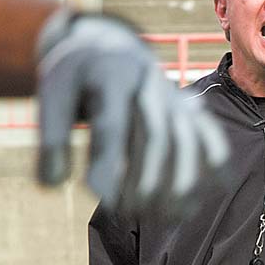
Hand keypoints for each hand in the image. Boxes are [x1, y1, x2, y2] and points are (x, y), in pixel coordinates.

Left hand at [36, 10, 229, 211]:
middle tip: (126, 211)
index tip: (96, 193)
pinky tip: (196, 204)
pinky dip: (212, 168)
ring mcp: (173, 98)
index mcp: (109, 74)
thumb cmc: (76, 78)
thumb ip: (51, 139)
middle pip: (155, 135)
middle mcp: (147, 83)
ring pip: (187, 140)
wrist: (110, 46)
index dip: (107, 160)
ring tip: (164, 219)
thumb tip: (52, 185)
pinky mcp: (189, 111)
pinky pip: (211, 137)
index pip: (111, 122)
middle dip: (145, 179)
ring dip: (180, 183)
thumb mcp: (53, 97)